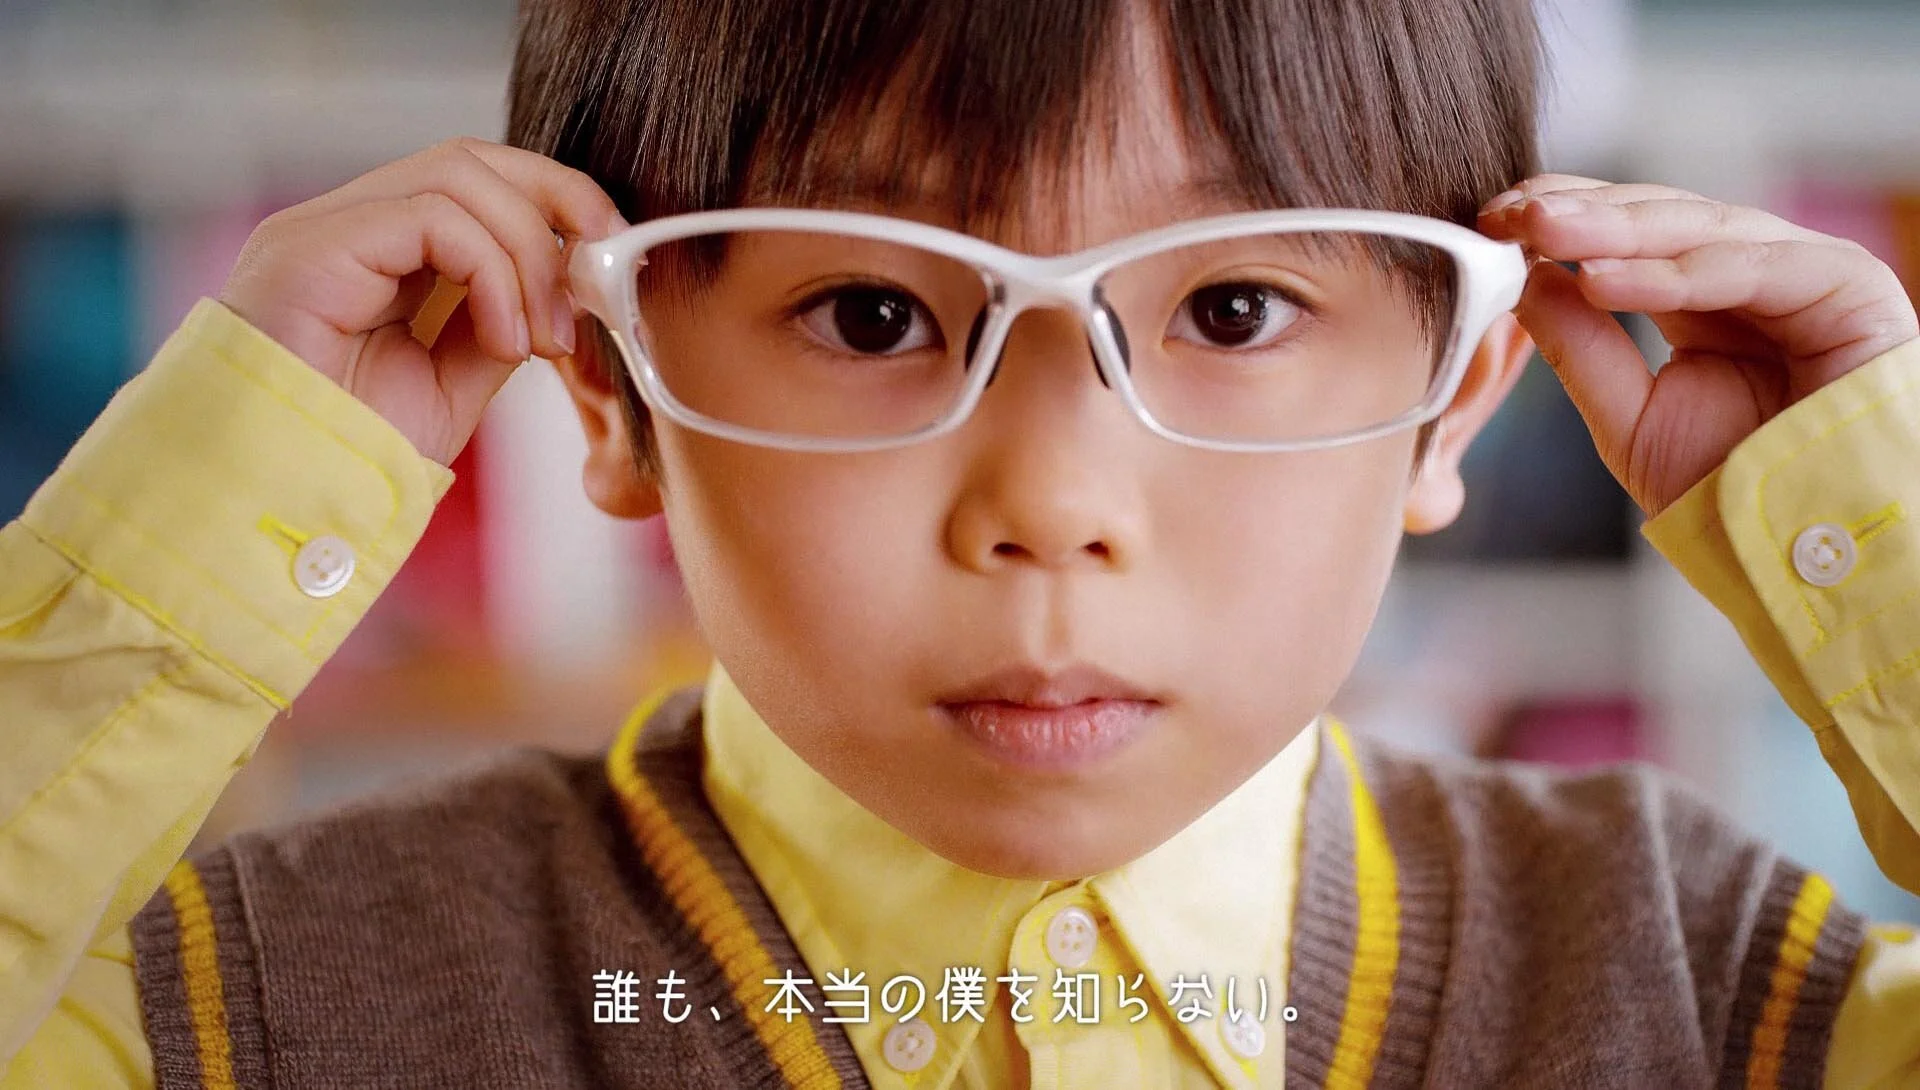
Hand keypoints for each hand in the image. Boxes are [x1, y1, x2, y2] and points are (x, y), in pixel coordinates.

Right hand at [219, 138, 626, 466]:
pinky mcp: (311, 248)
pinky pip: (432, 218)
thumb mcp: (453, 385)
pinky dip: (493, 274)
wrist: (284, 507)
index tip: (611, 255)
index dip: (553, 200)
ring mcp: (321, 229)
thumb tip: (560, 288)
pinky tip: (507, 342)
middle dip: (556, 203)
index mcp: (375, 251)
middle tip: (597, 284)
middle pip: (470, 158)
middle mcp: (343, 225)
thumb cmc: (351, 456)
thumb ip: (497, 325)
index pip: (472, 179)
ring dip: (528, 255)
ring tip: (543, 340)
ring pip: (457, 175)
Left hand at [1478, 174, 1918, 516]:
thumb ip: (1580, 348)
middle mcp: (1751, 270)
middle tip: (1505, 211)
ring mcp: (1802, 270)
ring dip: (1613, 229)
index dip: (1560, 217)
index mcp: (1700, 294)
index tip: (1491, 218)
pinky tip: (1603, 281)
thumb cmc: (1727, 490)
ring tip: (1541, 232)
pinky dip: (1674, 273)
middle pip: (1658, 216)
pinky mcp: (1847, 284)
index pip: (1627, 232)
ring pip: (1699, 227)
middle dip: (1577, 212)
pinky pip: (1750, 267)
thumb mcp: (1628, 417)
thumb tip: (1524, 279)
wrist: (1801, 552)